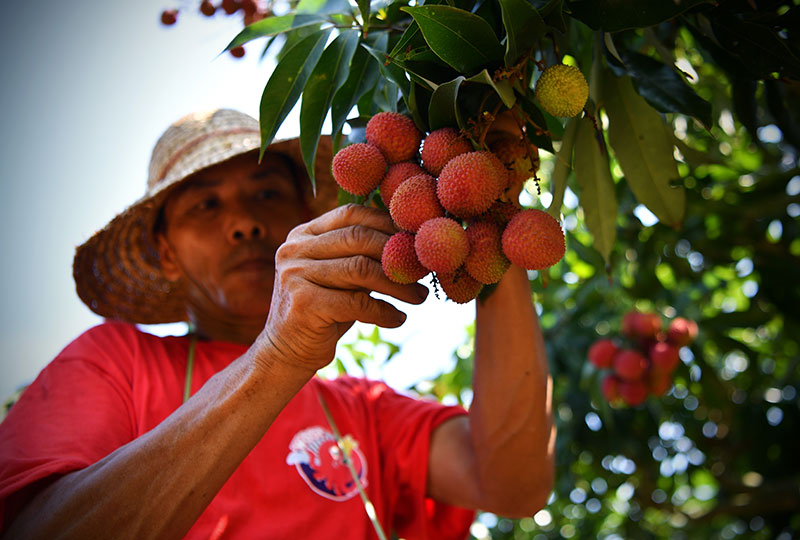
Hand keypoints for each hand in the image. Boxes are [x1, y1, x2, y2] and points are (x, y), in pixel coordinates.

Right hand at [254, 204, 427, 374]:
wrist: (286, 353)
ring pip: (361, 270)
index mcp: (303, 235)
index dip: (387, 224)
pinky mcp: (304, 304)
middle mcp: (295, 249)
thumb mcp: (340, 276)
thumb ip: (363, 255)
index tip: (415, 241)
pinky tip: (398, 319)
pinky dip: (384, 311)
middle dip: (397, 254)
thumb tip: (412, 242)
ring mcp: (295, 275)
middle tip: (424, 270)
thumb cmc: (323, 311)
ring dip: (398, 285)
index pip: (351, 215)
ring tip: (419, 296)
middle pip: (358, 238)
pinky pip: (357, 303)